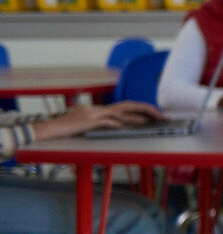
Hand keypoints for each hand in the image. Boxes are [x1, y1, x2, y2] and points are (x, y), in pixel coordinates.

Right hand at [33, 101, 162, 140]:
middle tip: (160, 115)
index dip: (140, 109)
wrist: (51, 127)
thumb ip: (103, 122)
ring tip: (150, 120)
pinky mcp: (88, 121)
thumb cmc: (68, 128)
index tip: (153, 114)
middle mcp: (99, 109)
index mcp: (100, 109)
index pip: (125, 107)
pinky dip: (115, 123)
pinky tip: (123, 126)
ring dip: (135, 116)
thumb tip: (119, 125)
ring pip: (119, 112)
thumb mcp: (88, 123)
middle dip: (145, 109)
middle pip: (127, 105)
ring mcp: (94, 114)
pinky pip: (104, 121)